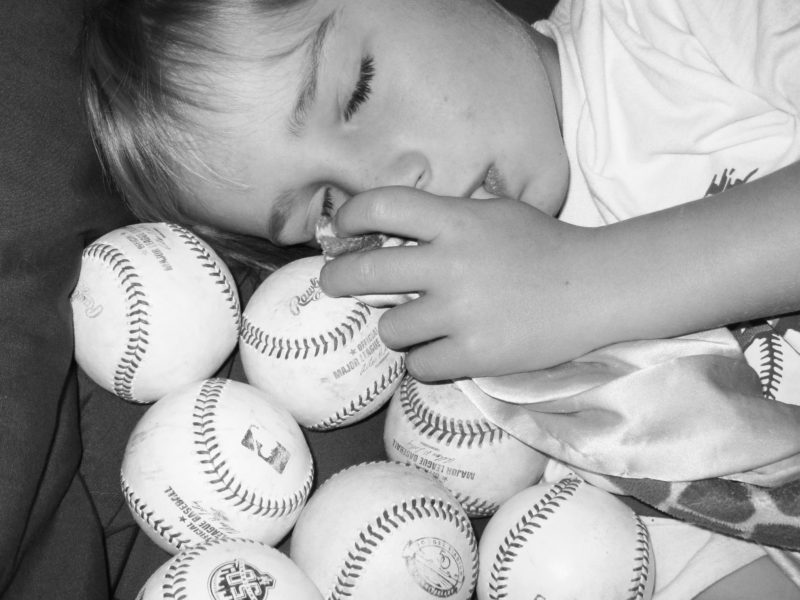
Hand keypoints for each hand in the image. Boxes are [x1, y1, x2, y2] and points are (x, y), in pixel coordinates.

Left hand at [319, 187, 606, 380]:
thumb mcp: (495, 213)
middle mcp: (450, 265)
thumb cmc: (543, 246)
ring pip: (389, 329)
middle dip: (338, 278)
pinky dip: (425, 360)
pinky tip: (443, 350)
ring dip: (397, 328)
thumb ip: (446, 217)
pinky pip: (419, 366)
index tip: (343, 228)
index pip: (381, 205)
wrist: (594, 289)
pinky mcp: (474, 355)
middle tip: (335, 283)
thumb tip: (390, 227)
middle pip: (363, 272)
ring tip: (419, 326)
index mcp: (455, 221)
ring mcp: (460, 314)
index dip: (351, 215)